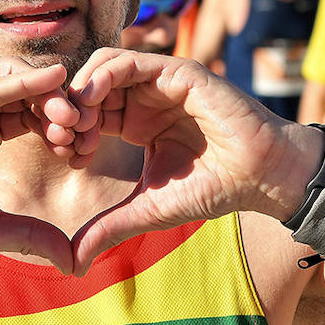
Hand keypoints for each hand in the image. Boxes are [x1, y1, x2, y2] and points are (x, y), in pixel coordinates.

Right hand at [0, 59, 77, 272]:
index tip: (82, 151)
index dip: (61, 127)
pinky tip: (45, 83)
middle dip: (60, 105)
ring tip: (70, 114)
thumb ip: (29, 237)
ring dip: (44, 92)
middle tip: (84, 127)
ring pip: (9, 79)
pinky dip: (13, 84)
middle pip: (28, 90)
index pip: (33, 113)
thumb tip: (72, 261)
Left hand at [63, 49, 322, 273]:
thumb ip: (108, 228)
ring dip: (81, 91)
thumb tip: (71, 263)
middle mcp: (145, 96)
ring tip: (78, 124)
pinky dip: (102, 77)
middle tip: (64, 139)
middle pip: (88, 84)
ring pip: (102, 66)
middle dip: (68, 108)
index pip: (87, 111)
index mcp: (135, 120)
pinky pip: (127, 61)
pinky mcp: (177, 71)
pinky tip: (92, 103)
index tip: (66, 157)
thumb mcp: (148, 209)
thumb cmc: (213, 189)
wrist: (260, 177)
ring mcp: (160, 81)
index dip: (69, 129)